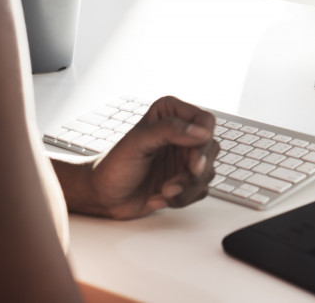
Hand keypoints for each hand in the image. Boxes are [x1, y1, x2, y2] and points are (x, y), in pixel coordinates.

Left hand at [86, 96, 218, 218]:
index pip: (205, 121)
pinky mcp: (186, 180)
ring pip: (208, 173)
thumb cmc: (114, 166)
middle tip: (174, 183)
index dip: (204, 140)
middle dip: (194, 171)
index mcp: (171, 115)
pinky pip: (200, 190)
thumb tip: (201, 132)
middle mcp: (183, 135)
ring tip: (163, 191)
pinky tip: (159, 197)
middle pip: (211, 148)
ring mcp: (185, 158)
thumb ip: (169, 130)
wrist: (103, 196)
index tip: (193, 160)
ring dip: (186, 188)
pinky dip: (182, 198)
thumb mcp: (137, 142)